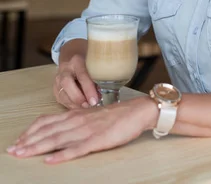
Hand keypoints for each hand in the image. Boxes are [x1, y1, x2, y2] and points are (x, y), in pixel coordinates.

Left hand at [7, 96, 157, 163]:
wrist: (136, 112)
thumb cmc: (114, 116)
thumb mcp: (90, 116)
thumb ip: (75, 121)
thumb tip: (60, 129)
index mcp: (75, 115)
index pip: (46, 122)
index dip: (30, 131)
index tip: (18, 140)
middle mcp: (76, 121)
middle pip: (47, 131)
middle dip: (27, 141)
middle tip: (12, 151)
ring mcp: (86, 131)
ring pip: (56, 140)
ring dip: (37, 147)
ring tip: (23, 154)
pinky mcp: (96, 141)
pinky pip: (76, 149)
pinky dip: (61, 155)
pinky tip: (50, 160)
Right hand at [54, 54, 98, 109]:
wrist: (71, 59)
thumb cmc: (86, 63)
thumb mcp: (93, 65)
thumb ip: (96, 78)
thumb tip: (99, 96)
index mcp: (76, 60)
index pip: (82, 75)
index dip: (88, 89)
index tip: (94, 100)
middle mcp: (64, 69)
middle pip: (67, 83)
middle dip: (78, 98)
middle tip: (89, 105)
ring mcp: (57, 79)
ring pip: (62, 94)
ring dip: (75, 104)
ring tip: (86, 108)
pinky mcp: (55, 89)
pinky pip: (61, 100)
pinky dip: (71, 106)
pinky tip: (79, 108)